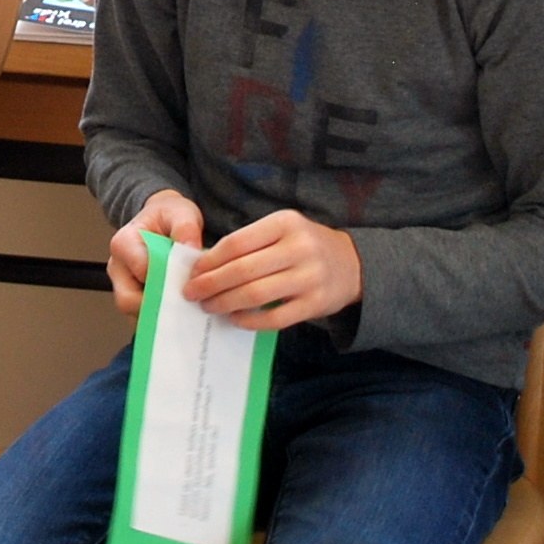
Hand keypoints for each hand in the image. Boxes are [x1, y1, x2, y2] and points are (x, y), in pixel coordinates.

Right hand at [108, 189, 205, 314]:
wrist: (163, 219)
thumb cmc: (168, 216)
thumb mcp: (181, 212)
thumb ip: (186, 228)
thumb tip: (191, 249)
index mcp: (124, 243)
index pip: (140, 271)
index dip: (164, 281)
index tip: (186, 284)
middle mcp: (118, 266)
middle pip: (127, 300)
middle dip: (157, 306)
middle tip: (184, 305)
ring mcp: (122, 284)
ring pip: (133, 312)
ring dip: (158, 315)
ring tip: (183, 311)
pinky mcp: (132, 295)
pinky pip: (142, 315)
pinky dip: (159, 318)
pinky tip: (179, 313)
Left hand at [186, 209, 363, 330]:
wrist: (351, 264)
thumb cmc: (303, 246)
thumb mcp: (281, 231)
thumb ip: (249, 244)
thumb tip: (204, 266)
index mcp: (286, 223)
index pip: (237, 243)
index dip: (209, 260)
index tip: (192, 272)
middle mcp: (300, 247)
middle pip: (243, 270)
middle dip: (211, 284)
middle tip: (191, 293)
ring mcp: (310, 277)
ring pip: (256, 295)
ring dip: (225, 303)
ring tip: (208, 306)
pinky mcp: (315, 304)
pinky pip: (275, 318)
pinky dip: (250, 320)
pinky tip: (234, 319)